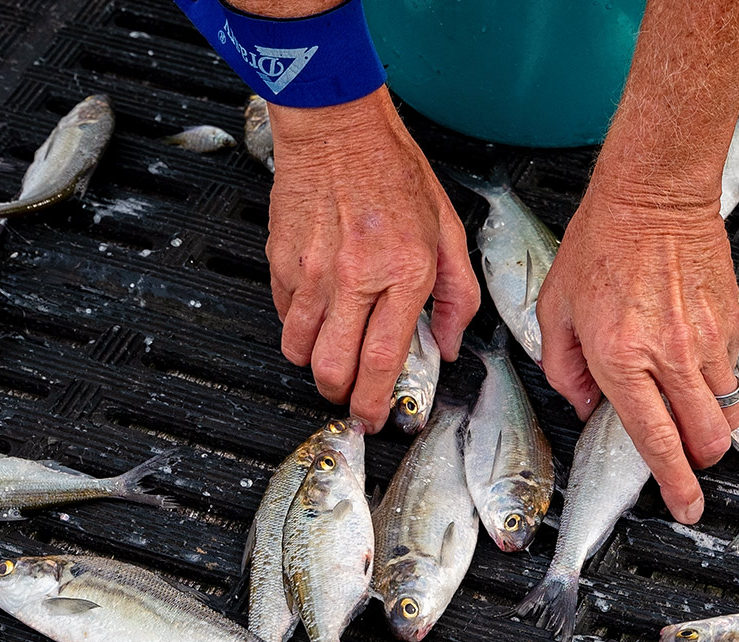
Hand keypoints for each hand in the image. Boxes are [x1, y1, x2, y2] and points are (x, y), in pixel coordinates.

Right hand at [266, 89, 479, 428]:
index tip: (375, 417)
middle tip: (348, 395)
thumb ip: (457, 292)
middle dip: (339, 395)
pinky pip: (283, 316)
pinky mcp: (281, 262)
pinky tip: (316, 311)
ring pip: (299, 350)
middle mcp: (354, 276)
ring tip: (330, 355)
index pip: (384, 359)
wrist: (335, 127)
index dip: (376, 402)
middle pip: (332, 368)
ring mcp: (312, 272)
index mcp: (403, 271)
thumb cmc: (391, 168)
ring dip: (314, 364)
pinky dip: (297, 326)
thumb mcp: (446, 228)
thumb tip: (452, 342)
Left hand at [538, 185, 738, 524]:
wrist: (654, 194)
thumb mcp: (556, 309)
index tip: (685, 506)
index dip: (674, 483)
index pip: (656, 439)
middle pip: (708, 438)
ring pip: (730, 411)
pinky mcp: (731, 320)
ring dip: (712, 423)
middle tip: (684, 453)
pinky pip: (733, 372)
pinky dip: (717, 381)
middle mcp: (671, 355)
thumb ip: (564, 369)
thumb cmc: (602, 242)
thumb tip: (585, 407)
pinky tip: (692, 358)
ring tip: (687, 405)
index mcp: (621, 358)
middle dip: (699, 459)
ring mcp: (707, 338)